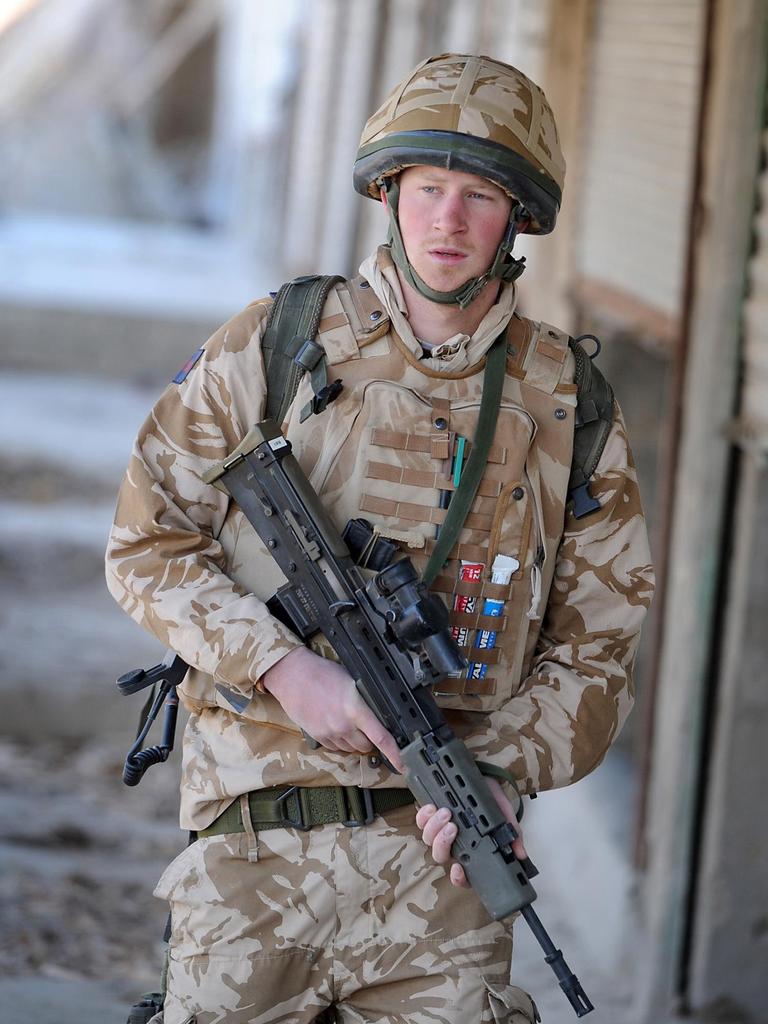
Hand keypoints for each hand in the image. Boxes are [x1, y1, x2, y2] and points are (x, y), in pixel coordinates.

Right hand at [262, 647, 402, 769]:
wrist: (293, 676)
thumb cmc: (322, 673)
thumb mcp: (351, 681)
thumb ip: (365, 701)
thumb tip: (378, 714)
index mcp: (355, 709)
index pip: (382, 738)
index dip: (395, 754)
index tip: (403, 764)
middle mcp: (343, 725)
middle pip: (367, 747)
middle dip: (371, 740)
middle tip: (366, 725)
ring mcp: (330, 733)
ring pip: (351, 749)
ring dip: (355, 741)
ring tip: (347, 721)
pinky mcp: (318, 737)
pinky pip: (336, 748)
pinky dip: (340, 741)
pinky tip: (335, 725)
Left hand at [415, 777, 526, 886]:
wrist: (481, 776)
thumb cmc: (491, 799)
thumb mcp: (505, 815)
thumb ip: (512, 834)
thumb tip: (521, 854)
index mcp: (471, 849)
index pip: (462, 874)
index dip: (458, 878)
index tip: (458, 869)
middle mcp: (453, 843)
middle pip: (440, 855)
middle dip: (443, 844)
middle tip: (452, 827)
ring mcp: (439, 829)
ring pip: (429, 839)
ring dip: (435, 827)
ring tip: (446, 812)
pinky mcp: (430, 814)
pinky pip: (420, 820)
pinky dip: (423, 815)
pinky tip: (432, 807)